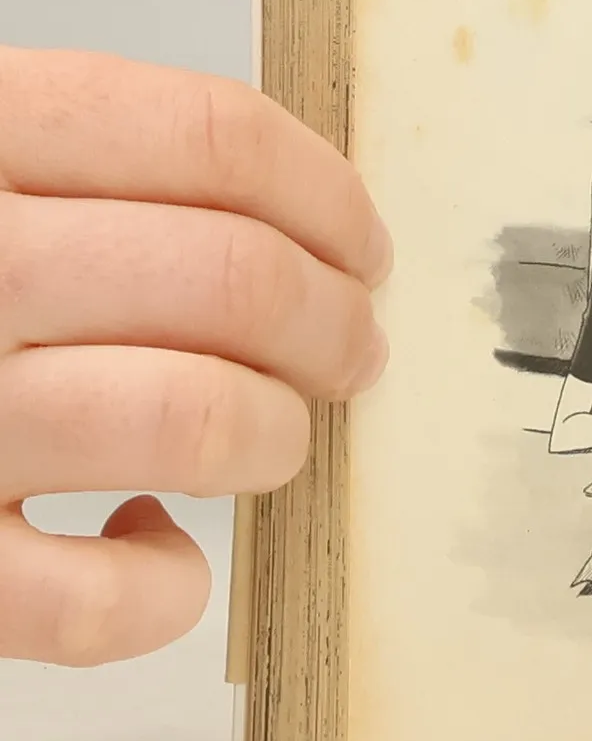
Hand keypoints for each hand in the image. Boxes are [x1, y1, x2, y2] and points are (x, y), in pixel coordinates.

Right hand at [0, 49, 390, 665]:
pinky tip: (150, 553)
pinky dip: (161, 593)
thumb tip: (289, 218)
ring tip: (274, 438)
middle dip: (331, 321)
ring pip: (190, 418)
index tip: (363, 242)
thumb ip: (78, 165)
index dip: (323, 192)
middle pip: (227, 277)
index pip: (202, 137)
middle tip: (352, 347)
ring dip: (273, 434)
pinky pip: (90, 604)